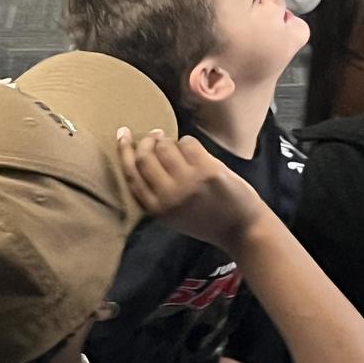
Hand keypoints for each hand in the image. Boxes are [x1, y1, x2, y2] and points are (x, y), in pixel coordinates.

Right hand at [117, 128, 267, 250]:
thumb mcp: (171, 214)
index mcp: (156, 208)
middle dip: (146, 141)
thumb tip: (144, 152)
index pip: (131, 174)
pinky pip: (188, 142)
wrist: (241, 228)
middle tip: (153, 135)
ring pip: (166, 147)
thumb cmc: (205, 219)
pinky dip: (187, 141)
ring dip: (168, 140)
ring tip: (175, 144)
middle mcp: (168, 195)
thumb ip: (155, 190)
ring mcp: (188, 182)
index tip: (122, 134)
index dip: (124, 150)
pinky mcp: (207, 169)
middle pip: (145, 157)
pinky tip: (193, 149)